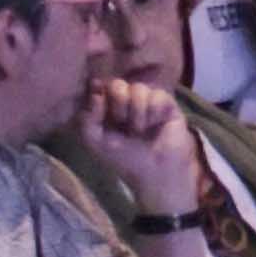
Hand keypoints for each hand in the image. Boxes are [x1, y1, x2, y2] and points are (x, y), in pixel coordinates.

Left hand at [72, 76, 201, 219]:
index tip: (99, 103)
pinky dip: (154, 112)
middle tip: (122, 123)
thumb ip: (87, 118)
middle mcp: (128, 101)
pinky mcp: (168, 104)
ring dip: (136, 112)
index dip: (99, 92)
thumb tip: (96, 92)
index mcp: (109, 108)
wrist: (155, 172)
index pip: (101, 87)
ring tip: (140, 129)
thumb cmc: (125, 158)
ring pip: (138, 88)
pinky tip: (156, 124)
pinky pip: (158, 95)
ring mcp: (148, 101)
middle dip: (118, 104)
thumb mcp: (95, 142)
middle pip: (118, 84)